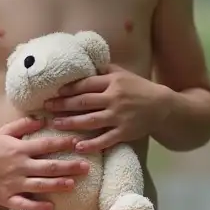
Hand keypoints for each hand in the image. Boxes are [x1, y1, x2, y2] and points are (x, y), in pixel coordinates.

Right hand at [0, 117, 89, 209]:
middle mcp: (18, 166)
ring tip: (73, 184)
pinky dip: (36, 206)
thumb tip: (43, 118)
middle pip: (47, 167)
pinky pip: (23, 204)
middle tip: (86, 167)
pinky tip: (50, 207)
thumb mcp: (4, 132)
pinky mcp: (6, 198)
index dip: (62, 143)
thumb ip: (23, 125)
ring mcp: (13, 183)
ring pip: (39, 185)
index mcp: (19, 149)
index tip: (78, 143)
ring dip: (57, 185)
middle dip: (68, 166)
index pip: (45, 145)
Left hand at [44, 65, 165, 152]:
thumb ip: (104, 70)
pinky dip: (92, 144)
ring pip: (91, 120)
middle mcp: (114, 98)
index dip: (68, 89)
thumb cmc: (139, 88)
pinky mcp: (125, 132)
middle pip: (84, 102)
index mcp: (113, 82)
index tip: (54, 92)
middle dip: (63, 105)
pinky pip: (105, 139)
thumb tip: (85, 63)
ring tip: (56, 124)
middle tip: (46, 108)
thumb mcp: (123, 74)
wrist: (163, 106)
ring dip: (71, 123)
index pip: (86, 84)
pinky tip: (78, 146)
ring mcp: (119, 116)